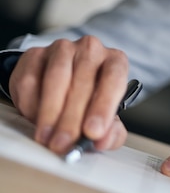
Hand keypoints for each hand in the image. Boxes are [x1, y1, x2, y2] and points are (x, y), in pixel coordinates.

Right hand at [9, 36, 129, 153]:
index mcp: (115, 61)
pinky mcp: (35, 54)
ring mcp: (63, 49)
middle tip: (64, 143)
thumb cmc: (90, 100)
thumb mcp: (106, 117)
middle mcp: (92, 49)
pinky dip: (31, 104)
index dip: (104, 106)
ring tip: (47, 137)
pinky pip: (31, 79)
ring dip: (51, 112)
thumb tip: (103, 142)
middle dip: (72, 118)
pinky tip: (35, 119)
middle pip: (83, 81)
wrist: (60, 83)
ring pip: (56, 78)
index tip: (93, 132)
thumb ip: (111, 132)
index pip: (114, 79)